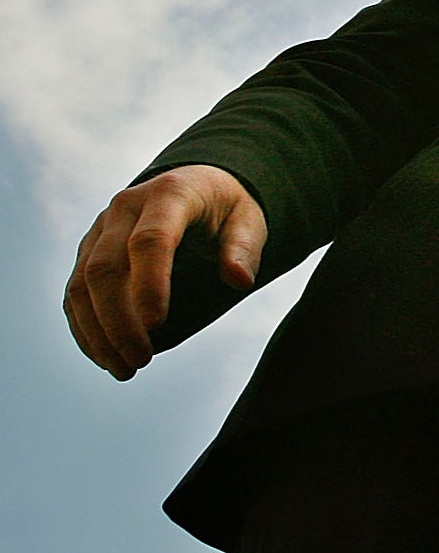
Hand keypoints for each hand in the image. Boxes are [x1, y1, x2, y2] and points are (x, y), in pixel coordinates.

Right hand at [65, 165, 262, 378]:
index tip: (157, 326)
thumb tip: (240, 280)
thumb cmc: (226, 206)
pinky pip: (74, 292)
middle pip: (106, 268)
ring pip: (81, 284)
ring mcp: (101, 229)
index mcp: (169, 194)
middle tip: (141, 360)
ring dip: (97, 333)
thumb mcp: (250, 218)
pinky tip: (104, 356)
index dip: (150, 283)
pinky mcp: (88, 250)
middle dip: (119, 321)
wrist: (196, 183)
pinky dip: (85, 328)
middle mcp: (125, 208)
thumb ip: (244, 247)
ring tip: (124, 369)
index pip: (150, 240)